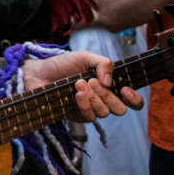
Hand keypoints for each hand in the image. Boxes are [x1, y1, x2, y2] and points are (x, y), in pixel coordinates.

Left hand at [23, 51, 143, 121]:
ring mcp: (90, 109)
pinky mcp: (77, 116)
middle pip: (120, 109)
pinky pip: (89, 117)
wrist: (38, 73)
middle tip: (92, 82)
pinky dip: (84, 104)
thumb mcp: (84, 57)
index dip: (134, 99)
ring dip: (93, 97)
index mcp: (109, 86)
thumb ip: (103, 63)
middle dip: (107, 95)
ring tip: (78, 84)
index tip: (125, 89)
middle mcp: (102, 100)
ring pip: (104, 113)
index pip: (132, 101)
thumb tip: (111, 81)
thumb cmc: (61, 65)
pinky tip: (76, 94)